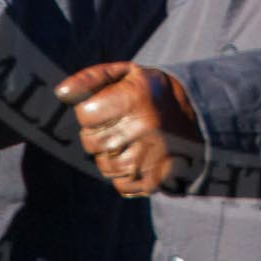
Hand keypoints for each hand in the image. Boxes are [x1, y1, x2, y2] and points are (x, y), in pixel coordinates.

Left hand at [56, 62, 201, 197]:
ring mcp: (151, 157)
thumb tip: (61, 92)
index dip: (91, 111)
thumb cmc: (151, 92)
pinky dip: (123, 175)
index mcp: (135, 98)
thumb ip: (91, 79)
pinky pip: (120, 185)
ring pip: (104, 166)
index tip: (107, 107)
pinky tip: (137, 158)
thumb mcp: (126, 74)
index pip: (85, 115)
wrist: (200, 117)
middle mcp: (144, 129)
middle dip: (97, 133)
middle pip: (91, 142)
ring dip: (109, 155)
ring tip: (129, 141)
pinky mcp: (156, 180)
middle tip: (118, 125)